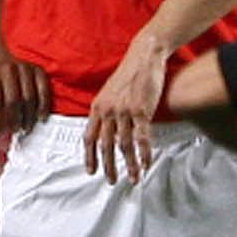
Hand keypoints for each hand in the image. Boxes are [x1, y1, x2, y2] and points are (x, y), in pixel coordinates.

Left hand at [0, 55, 50, 135]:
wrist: (11, 53)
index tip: (0, 132)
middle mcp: (8, 70)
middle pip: (12, 101)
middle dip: (14, 119)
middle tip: (15, 130)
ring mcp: (26, 69)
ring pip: (29, 98)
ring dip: (28, 116)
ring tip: (26, 127)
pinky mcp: (40, 70)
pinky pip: (44, 92)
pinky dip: (43, 107)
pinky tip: (40, 117)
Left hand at [85, 34, 169, 181]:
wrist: (143, 56)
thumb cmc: (130, 72)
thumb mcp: (110, 91)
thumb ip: (107, 109)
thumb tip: (108, 126)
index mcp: (97, 107)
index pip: (89, 137)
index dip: (89, 156)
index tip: (91, 170)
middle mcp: (107, 111)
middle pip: (105, 146)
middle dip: (108, 166)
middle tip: (111, 180)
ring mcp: (124, 112)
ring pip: (124, 145)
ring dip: (129, 165)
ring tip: (134, 178)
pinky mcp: (141, 111)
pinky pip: (142, 138)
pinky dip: (145, 153)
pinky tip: (147, 163)